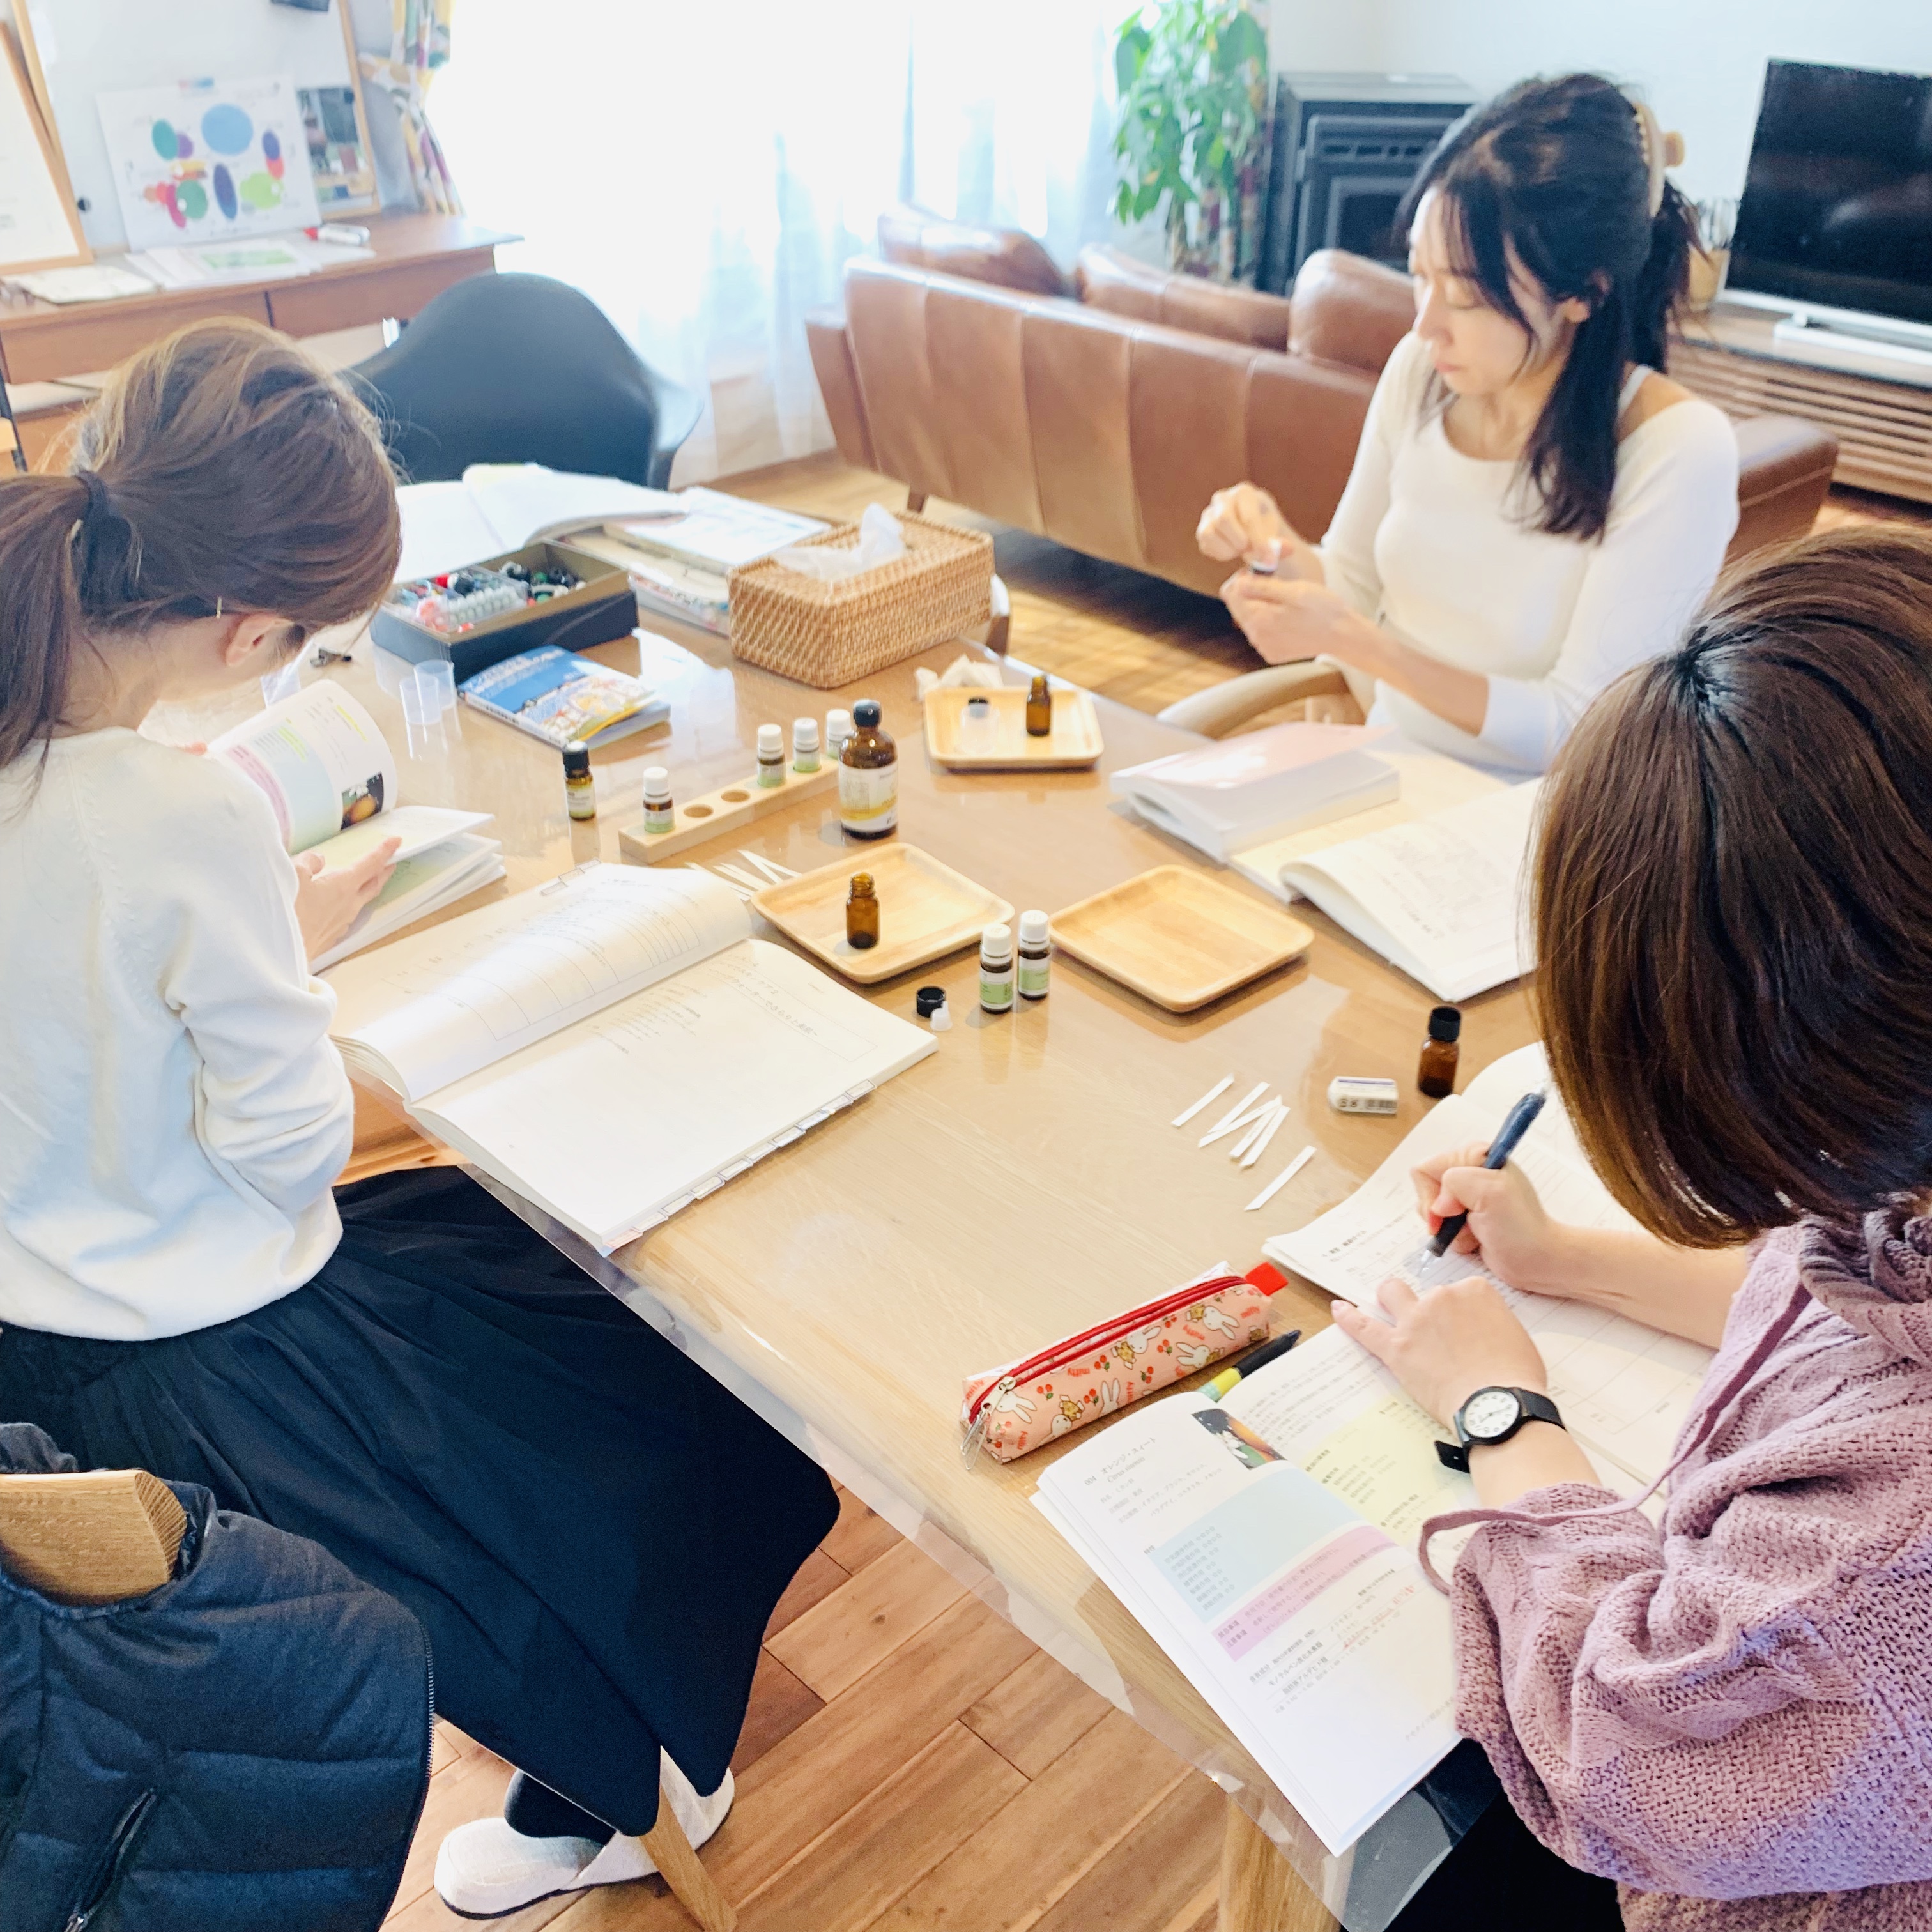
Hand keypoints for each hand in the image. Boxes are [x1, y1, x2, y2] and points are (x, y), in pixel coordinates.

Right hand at [293, 837, 398, 961]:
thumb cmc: (285, 912)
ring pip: (360, 902)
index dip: (384, 851)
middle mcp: (347, 906)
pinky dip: (348, 904)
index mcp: (342, 887)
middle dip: (383, 871)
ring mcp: (340, 924)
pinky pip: (345, 916)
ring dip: (367, 889)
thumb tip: (319, 860)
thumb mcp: (293, 874)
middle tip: (391, 862)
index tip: (396, 841)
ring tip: (368, 881)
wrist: (277, 954)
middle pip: (372, 885)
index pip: (370, 865)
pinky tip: (339, 905)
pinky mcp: (329, 937)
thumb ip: (309, 862)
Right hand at [1196, 484, 1315, 574]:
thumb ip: (1279, 545)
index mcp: (1245, 493)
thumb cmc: (1264, 528)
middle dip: (1239, 542)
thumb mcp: (1276, 534)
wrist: (1251, 530)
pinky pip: (1205, 544)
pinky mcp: (1201, 529)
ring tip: (1242, 551)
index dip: (1258, 541)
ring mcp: (1209, 513)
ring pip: (1210, 532)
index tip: (1267, 559)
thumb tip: (1282, 551)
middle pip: (1223, 519)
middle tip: (1252, 553)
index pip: (1248, 517)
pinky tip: (1232, 551)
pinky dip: (1220, 553)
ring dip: (1229, 549)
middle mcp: (1223, 498)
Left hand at [1221, 571, 1373, 665]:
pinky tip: (1288, 618)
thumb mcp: (1294, 591)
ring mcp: (1263, 648)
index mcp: (1259, 620)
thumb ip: (1262, 587)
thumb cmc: (1323, 610)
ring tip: (1285, 602)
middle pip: (1238, 607)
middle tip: (1276, 585)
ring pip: (1249, 619)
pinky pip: (1261, 632)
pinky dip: (1269, 622)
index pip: (1231, 593)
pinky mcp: (1272, 653)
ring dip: (1261, 607)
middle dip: (1251, 592)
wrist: (1343, 636)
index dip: (1244, 577)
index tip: (1263, 573)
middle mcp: (1256, 638)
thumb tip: (1238, 582)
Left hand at [1330, 1274, 1547, 1426]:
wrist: (1498, 1407)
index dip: (1464, 1313)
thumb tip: (1480, 1329)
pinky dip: (1349, 1317)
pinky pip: (1364, 1327)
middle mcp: (1442, 1297)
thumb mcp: (1516, 1336)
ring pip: (1392, 1294)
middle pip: (1430, 1294)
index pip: (1462, 1291)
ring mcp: (1415, 1320)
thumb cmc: (1516, 1378)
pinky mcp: (1396, 1348)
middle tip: (1440, 1335)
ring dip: (1390, 1299)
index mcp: (1475, 1290)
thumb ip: (1491, 1321)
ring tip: (1388, 1306)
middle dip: (1434, 1311)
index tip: (1470, 1331)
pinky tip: (1339, 1309)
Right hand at [1412, 1142, 1566, 1293]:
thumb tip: (1438, 1206)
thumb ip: (1454, 1182)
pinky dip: (1455, 1239)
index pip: (1428, 1168)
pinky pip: (1443, 1229)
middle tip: (1460, 1222)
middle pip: (1427, 1190)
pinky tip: (1476, 1241)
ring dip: (1449, 1228)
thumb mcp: (1490, 1191)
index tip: (1452, 1210)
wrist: (1539, 1260)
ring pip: (1433, 1212)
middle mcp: (1470, 1173)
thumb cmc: (1520, 1226)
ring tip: (1473, 1232)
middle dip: (1439, 1213)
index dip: (1433, 1192)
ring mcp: (1469, 1199)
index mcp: (1475, 1156)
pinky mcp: (1468, 1220)